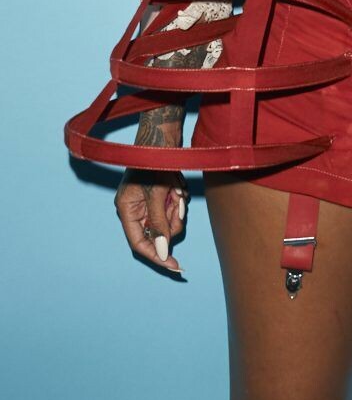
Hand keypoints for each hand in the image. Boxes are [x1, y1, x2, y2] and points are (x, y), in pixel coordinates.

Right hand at [115, 110, 187, 275]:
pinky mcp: (160, 192)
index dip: (157, 256)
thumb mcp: (157, 194)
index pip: (139, 243)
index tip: (176, 266)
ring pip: (168, 219)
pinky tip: (178, 183)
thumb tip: (163, 252)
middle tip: (177, 201)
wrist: (165, 133)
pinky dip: (179, 196)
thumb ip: (159, 224)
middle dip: (171, 219)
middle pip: (157, 231)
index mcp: (126, 209)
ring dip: (176, 206)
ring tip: (176, 187)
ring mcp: (148, 200)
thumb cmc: (156, 160)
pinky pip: (173, 206)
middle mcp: (135, 207)